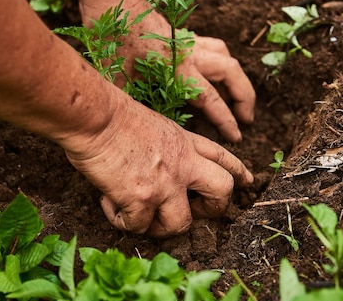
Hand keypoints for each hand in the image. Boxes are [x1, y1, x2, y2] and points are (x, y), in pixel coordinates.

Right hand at [64, 97, 253, 236]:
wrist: (95, 116)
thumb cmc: (112, 115)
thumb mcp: (154, 124)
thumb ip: (166, 147)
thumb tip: (156, 169)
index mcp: (185, 143)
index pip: (222, 158)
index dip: (237, 172)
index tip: (247, 181)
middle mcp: (182, 164)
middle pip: (222, 192)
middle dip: (213, 209)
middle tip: (192, 213)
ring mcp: (165, 184)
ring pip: (182, 224)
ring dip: (159, 227)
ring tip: (139, 217)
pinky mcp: (141, 200)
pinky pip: (138, 227)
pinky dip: (121, 220)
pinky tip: (108, 203)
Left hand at [80, 0, 255, 141]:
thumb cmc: (112, 39)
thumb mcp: (119, 79)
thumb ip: (135, 102)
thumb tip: (142, 125)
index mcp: (177, 69)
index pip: (211, 99)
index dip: (226, 120)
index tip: (237, 136)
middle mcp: (189, 53)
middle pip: (232, 72)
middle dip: (245, 97)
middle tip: (246, 118)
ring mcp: (187, 41)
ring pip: (225, 55)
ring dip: (235, 77)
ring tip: (234, 96)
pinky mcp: (181, 34)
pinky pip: (212, 46)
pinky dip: (219, 61)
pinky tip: (210, 72)